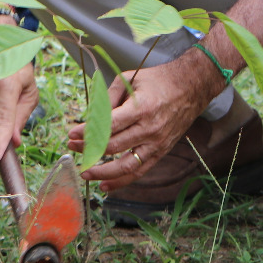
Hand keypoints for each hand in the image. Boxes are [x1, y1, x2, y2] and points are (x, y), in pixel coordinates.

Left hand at [67, 56, 218, 191]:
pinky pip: (139, 171)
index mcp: (141, 108)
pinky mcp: (161, 152)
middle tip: (72, 148)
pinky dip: (121, 181)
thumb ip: (108, 97)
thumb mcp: (130, 78)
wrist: (190, 88)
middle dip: (88, 149)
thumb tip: (90, 118)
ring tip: (85, 172)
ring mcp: (156, 143)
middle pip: (113, 147)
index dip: (87, 133)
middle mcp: (149, 129)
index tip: (71, 135)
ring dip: (102, 172)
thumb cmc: (157, 81)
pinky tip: (105, 184)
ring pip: (125, 166)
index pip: (108, 126)